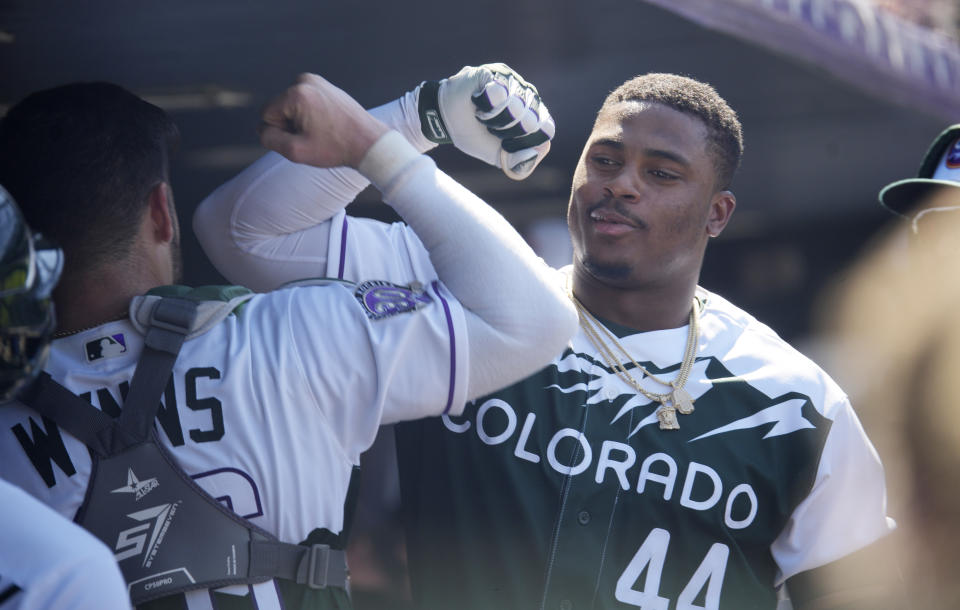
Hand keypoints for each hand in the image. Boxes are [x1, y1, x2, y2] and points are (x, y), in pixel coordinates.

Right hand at [259, 73, 389, 168]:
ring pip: (291, 107)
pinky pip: (305, 104)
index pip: (266, 114)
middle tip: (316, 136)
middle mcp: (305, 80)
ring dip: (301, 121)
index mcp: (297, 93)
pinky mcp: (325, 86)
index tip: (304, 138)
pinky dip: (311, 116)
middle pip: (279, 108)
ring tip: (323, 131)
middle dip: (291, 125)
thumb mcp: (296, 151)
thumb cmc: (337, 148)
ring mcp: (317, 81)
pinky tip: (328, 124)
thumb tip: (262, 128)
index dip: (280, 132)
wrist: (369, 142)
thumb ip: (269, 139)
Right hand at [417, 63, 554, 179]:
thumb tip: (537, 151)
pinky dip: (487, 106)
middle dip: (508, 131)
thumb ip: (519, 161)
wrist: (443, 121)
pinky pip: (500, 92)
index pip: (546, 129)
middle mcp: (527, 95)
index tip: (505, 141)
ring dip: (495, 119)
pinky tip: (477, 103)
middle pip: (532, 121)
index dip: (526, 140)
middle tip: (490, 127)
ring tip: (482, 116)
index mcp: (533, 114)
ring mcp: (512, 81)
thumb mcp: (497, 155)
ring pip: (517, 107)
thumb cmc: (472, 134)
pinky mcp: (493, 72)